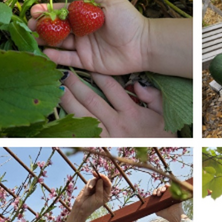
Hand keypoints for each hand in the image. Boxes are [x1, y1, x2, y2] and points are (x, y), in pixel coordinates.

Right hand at [29, 0, 149, 75]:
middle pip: (57, 28)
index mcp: (86, 15)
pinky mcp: (86, 62)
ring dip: (45, 40)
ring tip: (32, 38)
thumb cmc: (129, 21)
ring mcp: (83, 46)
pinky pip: (67, 59)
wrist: (143, 45)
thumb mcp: (112, 2)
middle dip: (42, 26)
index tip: (34, 11)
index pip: (63, 12)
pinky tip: (45, 52)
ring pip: (60, 43)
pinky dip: (56, 57)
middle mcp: (82, 30)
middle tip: (29, 26)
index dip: (48, 11)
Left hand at [60, 72, 174, 137]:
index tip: (86, 65)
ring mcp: (105, 137)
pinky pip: (80, 134)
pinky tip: (59, 114)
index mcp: (131, 113)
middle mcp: (116, 124)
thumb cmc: (160, 132)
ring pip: (81, 117)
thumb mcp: (162, 112)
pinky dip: (69, 124)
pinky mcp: (98, 148)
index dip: (97, 75)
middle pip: (91, 101)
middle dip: (76, 85)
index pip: (111, 88)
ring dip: (68, 102)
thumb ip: (152, 95)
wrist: (160, 156)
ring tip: (59, 90)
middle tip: (64, 73)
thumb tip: (136, 83)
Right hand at [72, 173, 111, 217]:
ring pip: (95, 180)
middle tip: (94, 173)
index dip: (106, 179)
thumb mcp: (98, 198)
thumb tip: (101, 179)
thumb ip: (100, 188)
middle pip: (102, 180)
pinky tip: (87, 190)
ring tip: (89, 189)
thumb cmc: (91, 205)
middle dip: (98, 177)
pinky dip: (88, 185)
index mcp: (106, 194)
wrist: (80, 208)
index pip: (108, 184)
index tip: (101, 176)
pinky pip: (90, 181)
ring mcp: (95, 188)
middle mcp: (102, 190)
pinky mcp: (89, 186)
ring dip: (92, 183)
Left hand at [152, 184, 183, 221]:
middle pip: (160, 189)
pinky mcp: (176, 193)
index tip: (154, 194)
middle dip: (158, 190)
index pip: (157, 192)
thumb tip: (147, 206)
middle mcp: (166, 196)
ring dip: (162, 187)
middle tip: (158, 194)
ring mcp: (170, 194)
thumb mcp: (157, 211)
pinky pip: (172, 187)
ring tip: (162, 191)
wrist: (174, 216)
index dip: (155, 191)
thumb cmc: (166, 215)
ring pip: (165, 187)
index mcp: (161, 199)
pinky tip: (167, 185)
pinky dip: (169, 185)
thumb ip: (153, 207)